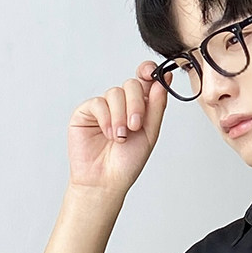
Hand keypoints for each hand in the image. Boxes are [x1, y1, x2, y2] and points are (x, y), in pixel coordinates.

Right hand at [66, 61, 172, 200]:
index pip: (144, 80)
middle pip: (131, 84)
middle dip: (136, 104)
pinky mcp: (86, 112)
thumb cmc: (127, 162)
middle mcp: (121, 104)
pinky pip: (98, 103)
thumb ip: (157, 106)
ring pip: (115, 93)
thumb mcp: (150, 133)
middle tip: (135, 126)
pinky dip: (107, 118)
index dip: (148, 71)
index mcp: (139, 107)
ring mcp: (103, 107)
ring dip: (121, 116)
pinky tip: (109, 134)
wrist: (105, 181)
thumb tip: (165, 78)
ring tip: (120, 137)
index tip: (152, 73)